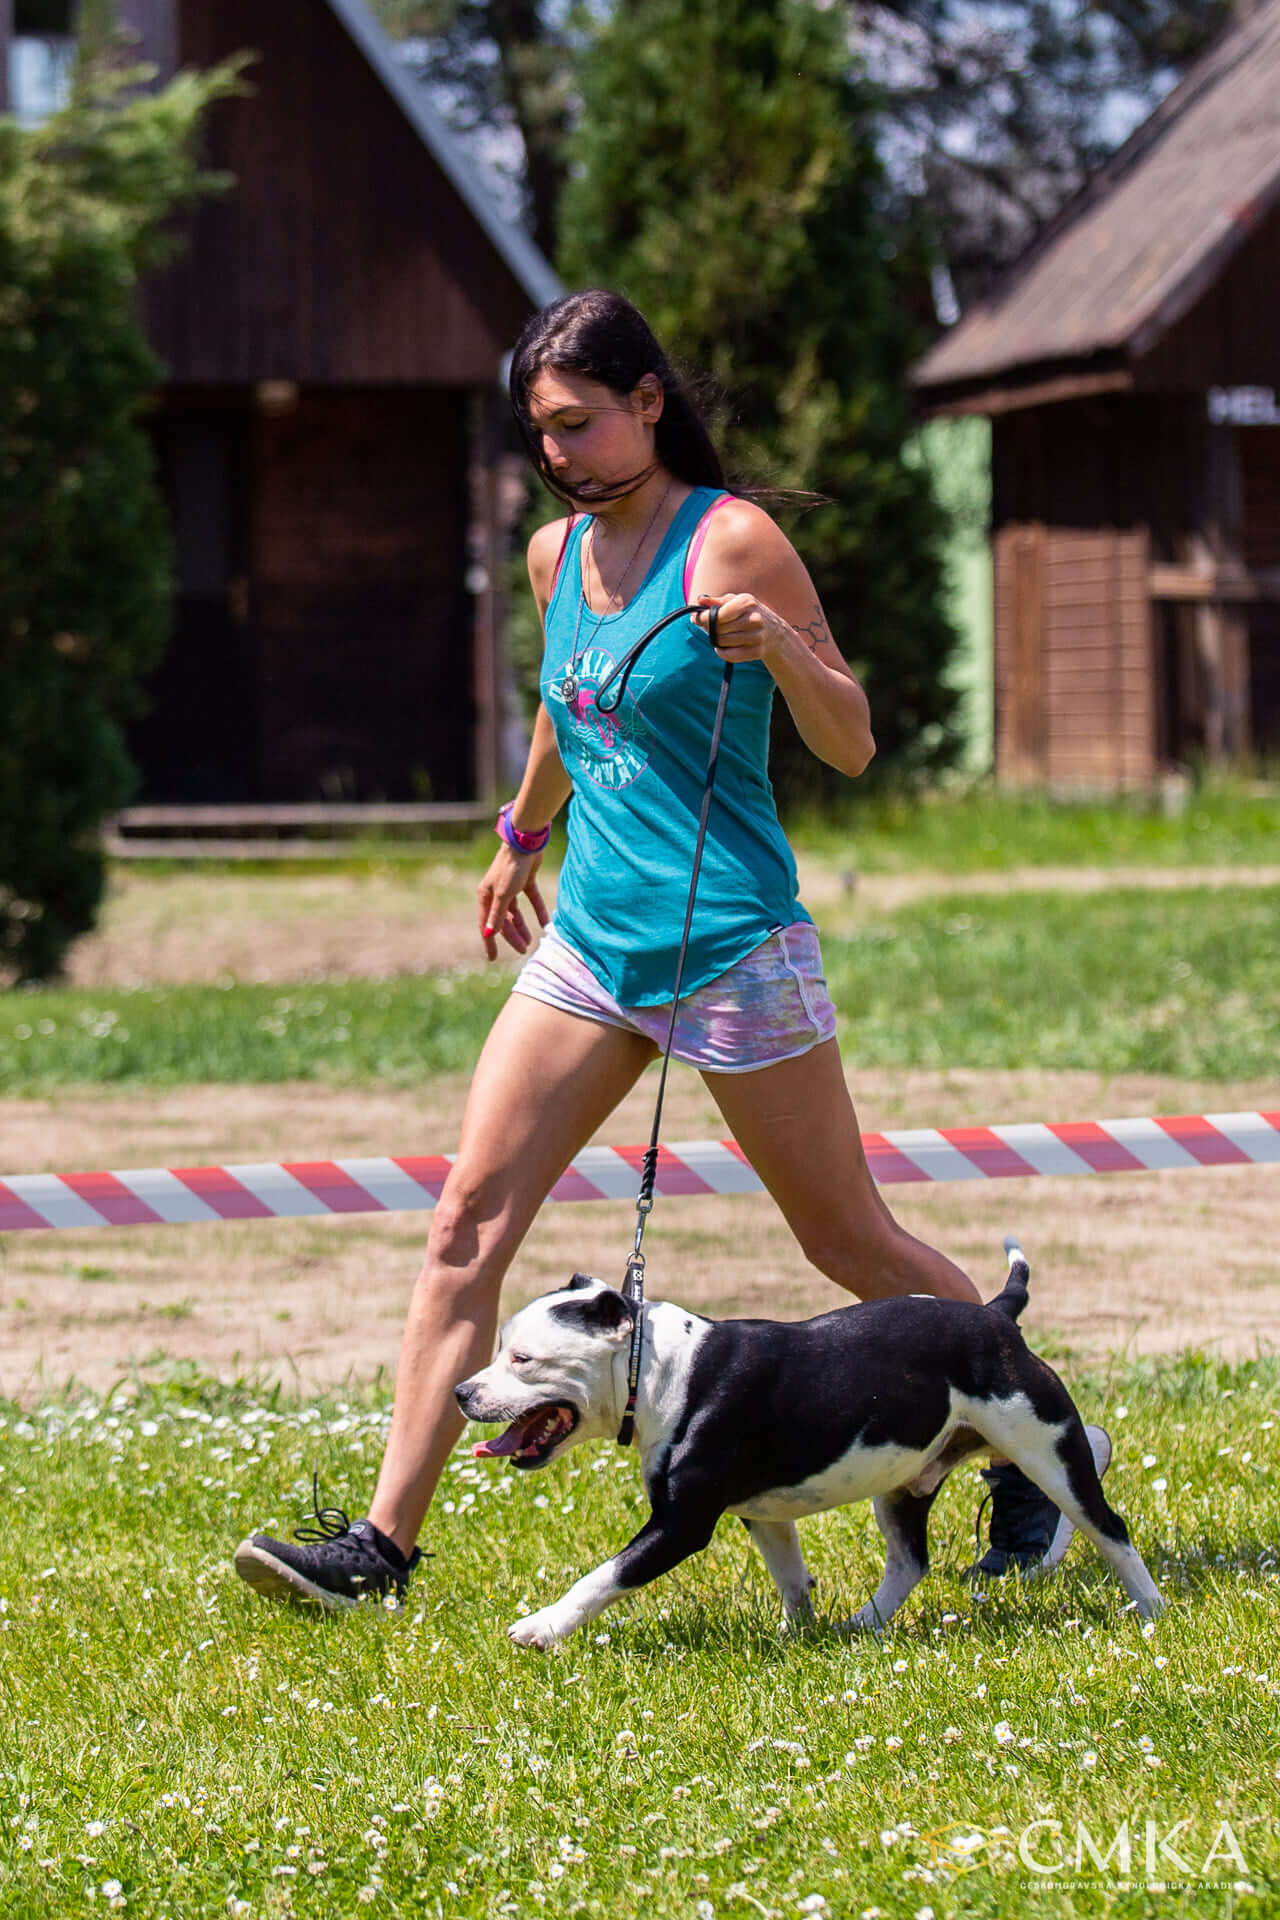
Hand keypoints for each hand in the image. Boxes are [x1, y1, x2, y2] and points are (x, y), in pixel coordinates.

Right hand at [477, 846, 549, 960]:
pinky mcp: (525, 880)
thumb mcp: (504, 894)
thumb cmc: (511, 867)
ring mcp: (511, 886)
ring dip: (523, 926)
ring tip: (532, 941)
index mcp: (486, 895)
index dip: (489, 942)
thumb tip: (488, 935)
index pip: (486, 924)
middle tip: (523, 950)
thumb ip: (497, 915)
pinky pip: (531, 899)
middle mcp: (496, 892)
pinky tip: (546, 923)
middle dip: (512, 936)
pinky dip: (538, 911)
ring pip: (516, 912)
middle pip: (502, 920)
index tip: (492, 958)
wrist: (526, 842)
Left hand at [692, 592, 791, 667]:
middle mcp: (754, 619)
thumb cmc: (750, 614)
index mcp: (747, 602)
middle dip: (709, 629)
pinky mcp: (758, 652)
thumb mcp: (736, 602)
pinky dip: (722, 653)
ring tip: (719, 636)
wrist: (775, 633)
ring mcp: (757, 636)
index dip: (704, 618)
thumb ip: (716, 601)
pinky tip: (723, 648)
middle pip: (719, 629)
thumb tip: (699, 601)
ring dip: (716, 641)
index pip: (719, 614)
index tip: (697, 619)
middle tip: (709, 628)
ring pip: (723, 642)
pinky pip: (730, 655)